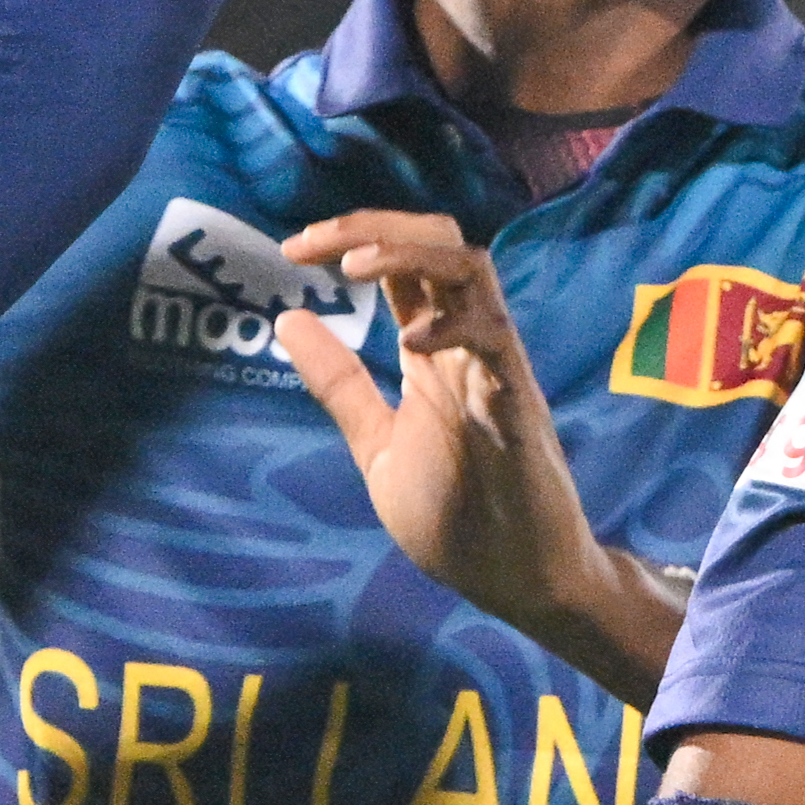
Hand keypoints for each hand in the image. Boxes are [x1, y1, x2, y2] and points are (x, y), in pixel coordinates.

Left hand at [272, 210, 685, 694]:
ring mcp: (495, 367)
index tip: (291, 251)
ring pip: (472, 268)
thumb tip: (286, 320)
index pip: (402, 261)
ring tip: (355, 269)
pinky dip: (454, 324)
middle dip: (375, 225)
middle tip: (314, 245)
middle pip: (439, 241)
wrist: (517, 579)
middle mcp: (466, 344)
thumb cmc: (458, 516)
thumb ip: (340, 385)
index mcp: (433, 350)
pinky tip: (411, 342)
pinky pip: (496, 338)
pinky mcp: (518, 402)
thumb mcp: (376, 444)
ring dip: (410, 252)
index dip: (349, 238)